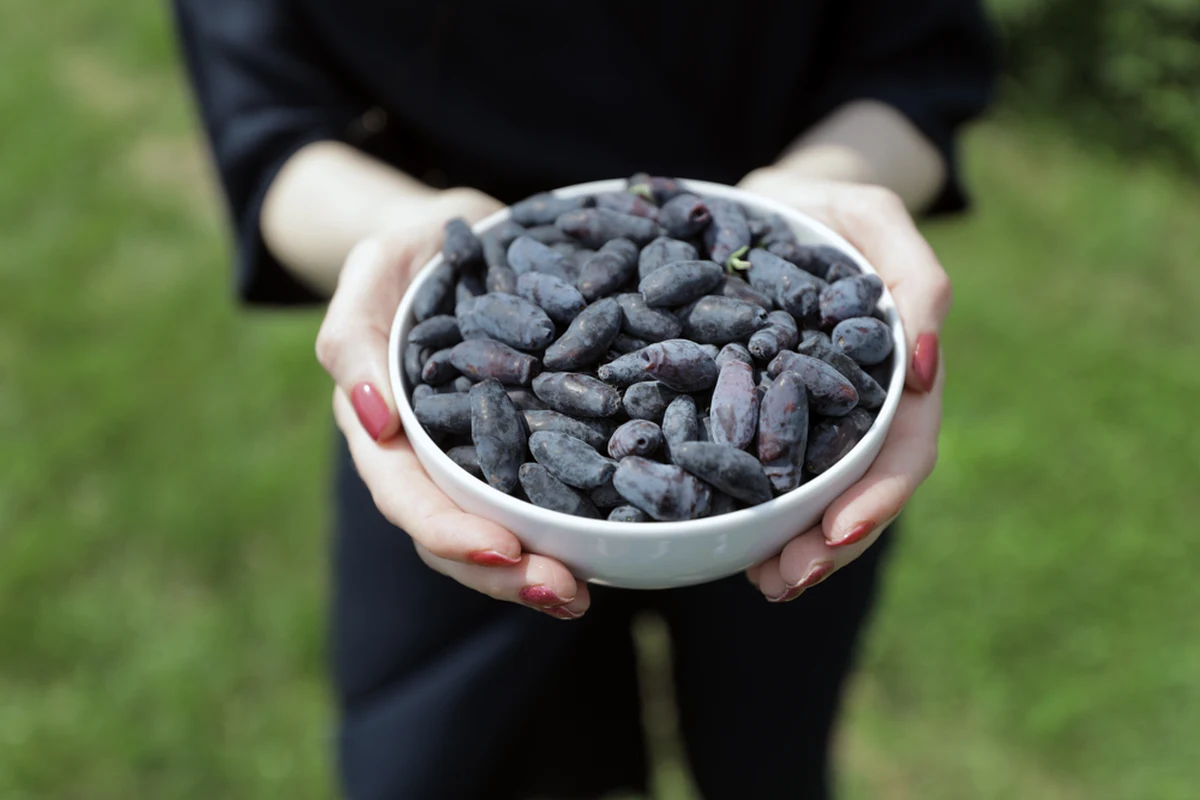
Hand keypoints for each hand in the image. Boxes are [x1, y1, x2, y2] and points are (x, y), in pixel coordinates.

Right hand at [316, 187, 590, 618]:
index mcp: (384, 424)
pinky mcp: (525, 447)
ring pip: (495, 531)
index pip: (406, 494)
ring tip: (582, 593)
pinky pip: (542, 497)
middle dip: (503, 572)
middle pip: (452, 533)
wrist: (463, 240)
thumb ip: (354, 336)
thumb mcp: (373, 268)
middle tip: (563, 593)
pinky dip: (570, 528)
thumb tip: (373, 422)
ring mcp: (476, 458)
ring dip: (536, 571)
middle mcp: (428, 455)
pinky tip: (610, 550)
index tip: (506, 550)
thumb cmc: (412, 249)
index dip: (449, 530)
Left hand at [738, 169, 949, 601]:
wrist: (764, 200)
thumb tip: (927, 366)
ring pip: (815, 495)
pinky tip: (735, 547)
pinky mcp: (762, 415)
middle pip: (859, 489)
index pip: (902, 446)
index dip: (878, 495)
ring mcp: (810, 416)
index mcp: (892, 370)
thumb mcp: (870, 212)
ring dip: (797, 547)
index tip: (835, 531)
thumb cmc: (823, 202)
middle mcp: (857, 405)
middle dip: (830, 542)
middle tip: (785, 581)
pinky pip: (766, 472)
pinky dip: (756, 512)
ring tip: (763, 581)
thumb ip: (914, 276)